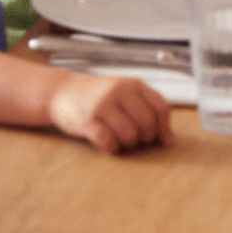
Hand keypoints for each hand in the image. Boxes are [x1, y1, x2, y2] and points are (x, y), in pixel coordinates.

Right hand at [47, 73, 173, 153]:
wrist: (61, 92)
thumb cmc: (98, 96)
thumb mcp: (125, 94)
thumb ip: (147, 110)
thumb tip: (170, 141)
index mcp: (134, 84)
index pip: (161, 107)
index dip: (165, 128)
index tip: (164, 140)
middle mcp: (120, 91)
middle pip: (147, 123)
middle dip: (146, 138)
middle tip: (138, 140)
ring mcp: (102, 104)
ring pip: (129, 134)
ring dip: (129, 144)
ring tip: (122, 140)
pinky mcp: (87, 120)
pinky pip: (108, 141)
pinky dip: (112, 148)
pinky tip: (109, 144)